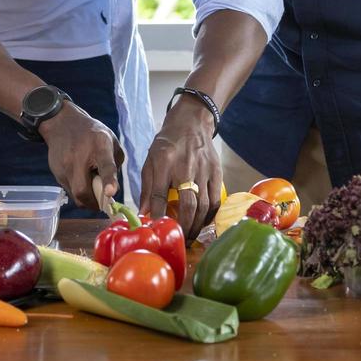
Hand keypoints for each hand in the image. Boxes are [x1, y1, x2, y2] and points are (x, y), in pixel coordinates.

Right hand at [39, 104, 121, 211]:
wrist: (62, 123)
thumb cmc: (92, 134)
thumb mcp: (111, 141)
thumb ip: (115, 165)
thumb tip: (113, 191)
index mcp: (99, 146)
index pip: (105, 165)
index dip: (108, 180)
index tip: (110, 193)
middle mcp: (79, 157)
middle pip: (83, 190)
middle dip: (94, 202)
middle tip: (103, 200)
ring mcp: (64, 166)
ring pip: (75, 195)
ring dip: (87, 197)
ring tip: (91, 183)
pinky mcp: (56, 173)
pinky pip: (69, 191)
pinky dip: (78, 190)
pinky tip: (81, 178)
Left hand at [139, 99, 221, 240]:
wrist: (192, 121)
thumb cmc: (167, 143)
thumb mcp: (150, 160)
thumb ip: (146, 188)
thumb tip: (143, 214)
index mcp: (164, 161)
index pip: (158, 194)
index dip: (156, 215)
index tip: (154, 229)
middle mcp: (185, 165)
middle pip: (187, 204)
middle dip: (182, 226)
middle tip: (178, 238)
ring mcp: (204, 169)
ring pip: (203, 205)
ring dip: (196, 225)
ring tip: (189, 236)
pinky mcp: (217, 172)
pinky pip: (215, 199)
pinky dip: (209, 215)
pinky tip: (202, 223)